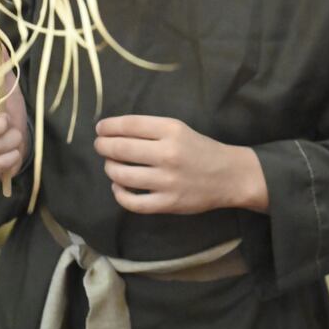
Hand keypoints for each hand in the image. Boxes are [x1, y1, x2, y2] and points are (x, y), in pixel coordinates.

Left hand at [94, 115, 267, 214]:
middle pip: (121, 148)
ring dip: (110, 168)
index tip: (100, 128)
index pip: (130, 125)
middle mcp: (168, 154)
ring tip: (111, 165)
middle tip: (100, 146)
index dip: (109, 126)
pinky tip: (119, 187)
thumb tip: (113, 131)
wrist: (229, 176)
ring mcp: (167, 181)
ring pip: (122, 175)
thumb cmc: (200, 149)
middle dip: (103, 146)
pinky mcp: (168, 203)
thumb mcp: (179, 129)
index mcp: (171, 130)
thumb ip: (150, 129)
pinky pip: (133, 202)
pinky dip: (120, 194)